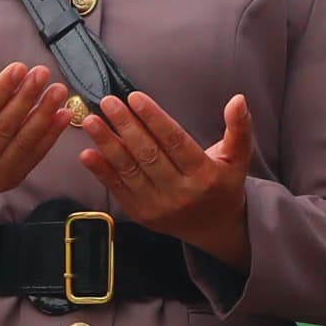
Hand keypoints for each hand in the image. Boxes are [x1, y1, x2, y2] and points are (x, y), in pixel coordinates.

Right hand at [0, 61, 72, 250]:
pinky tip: (62, 115)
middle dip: (26, 98)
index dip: (1, 90)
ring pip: (23, 142)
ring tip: (58, 90)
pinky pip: (32, 156)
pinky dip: (50, 136)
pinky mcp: (9, 181)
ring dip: (44, 115)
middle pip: (5, 127)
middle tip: (42, 72)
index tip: (18, 68)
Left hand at [76, 91, 254, 265]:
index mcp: (204, 175)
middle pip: (148, 154)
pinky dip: (101, 172)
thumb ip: (239, 128)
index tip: (135, 98)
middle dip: (126, 126)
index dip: (154, 119)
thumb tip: (238, 99)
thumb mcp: (238, 158)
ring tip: (91, 121)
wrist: (213, 228)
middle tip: (108, 101)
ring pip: (129, 171)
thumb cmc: (223, 185)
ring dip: (107, 145)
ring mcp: (158, 206)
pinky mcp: (141, 214)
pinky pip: (118, 190)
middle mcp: (180, 193)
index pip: (175, 142)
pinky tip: (86, 153)